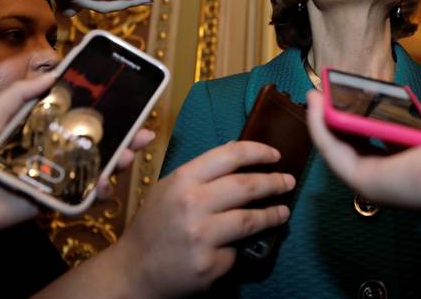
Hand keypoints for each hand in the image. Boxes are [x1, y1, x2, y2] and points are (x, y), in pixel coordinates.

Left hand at [0, 74, 154, 247]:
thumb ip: (20, 94)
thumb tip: (53, 74)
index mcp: (38, 129)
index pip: (79, 118)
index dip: (106, 113)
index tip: (130, 105)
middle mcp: (50, 152)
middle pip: (95, 144)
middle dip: (124, 139)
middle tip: (144, 136)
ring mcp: (51, 178)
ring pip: (93, 170)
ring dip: (117, 164)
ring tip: (130, 157)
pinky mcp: (47, 202)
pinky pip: (78, 197)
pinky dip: (97, 193)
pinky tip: (107, 185)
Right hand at [115, 141, 293, 296]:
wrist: (132, 271)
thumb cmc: (154, 225)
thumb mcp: (170, 188)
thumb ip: (202, 172)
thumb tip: (237, 151)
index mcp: (183, 180)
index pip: (230, 155)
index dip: (258, 152)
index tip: (275, 155)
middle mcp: (193, 204)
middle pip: (247, 186)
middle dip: (274, 182)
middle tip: (288, 181)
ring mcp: (201, 236)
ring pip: (250, 220)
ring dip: (272, 214)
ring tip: (283, 211)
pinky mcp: (208, 265)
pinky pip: (234, 252)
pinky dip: (237, 249)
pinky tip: (235, 247)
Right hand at [306, 89, 420, 217]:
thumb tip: (413, 112)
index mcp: (420, 156)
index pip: (388, 138)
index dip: (369, 115)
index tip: (356, 95)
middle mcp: (397, 171)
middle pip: (359, 145)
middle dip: (340, 118)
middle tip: (325, 95)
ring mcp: (378, 178)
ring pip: (342, 151)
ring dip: (324, 121)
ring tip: (313, 94)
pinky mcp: (362, 181)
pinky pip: (334, 153)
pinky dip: (319, 128)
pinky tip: (313, 103)